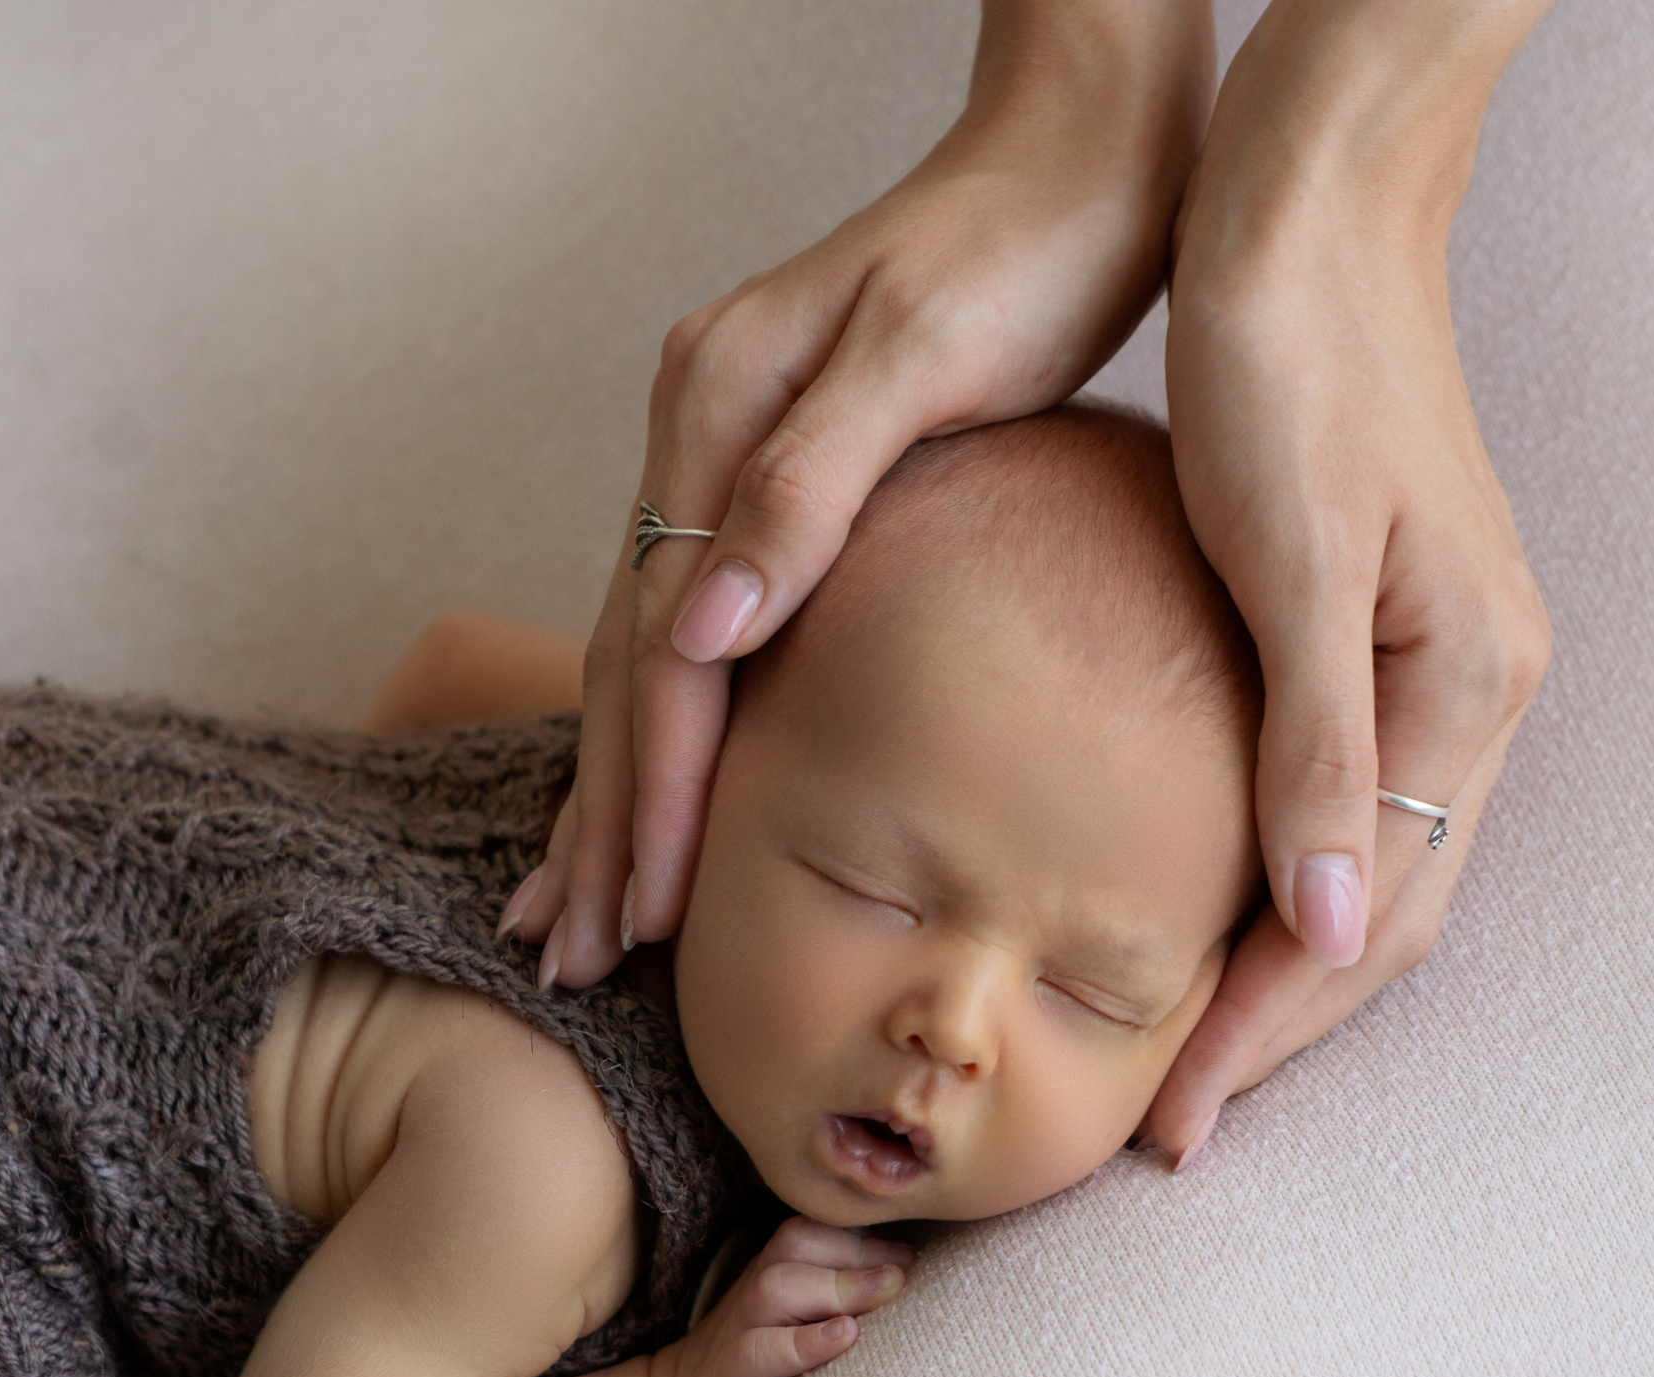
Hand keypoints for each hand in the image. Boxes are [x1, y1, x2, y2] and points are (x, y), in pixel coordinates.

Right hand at [504, 0, 1215, 984]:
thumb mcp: (929, 357)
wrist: (1086, 146)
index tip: (635, 916)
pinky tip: (662, 772)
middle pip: (632, 659)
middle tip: (568, 953)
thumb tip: (697, 630)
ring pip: (648, 646)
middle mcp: (694, 427)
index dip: (651, 791)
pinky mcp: (769, 460)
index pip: (665, 645)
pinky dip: (670, 712)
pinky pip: (692, 611)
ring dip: (618, 780)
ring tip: (585, 900)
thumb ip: (807, 488)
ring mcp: (719, 442)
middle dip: (604, 814)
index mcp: (719, 409)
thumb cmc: (1034, 251)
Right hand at [647, 1218, 914, 1376]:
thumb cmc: (768, 1366)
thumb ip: (847, 1300)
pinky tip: (844, 1338)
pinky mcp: (733, 1370)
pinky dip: (805, 1342)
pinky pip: (764, 1347)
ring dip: (837, 1286)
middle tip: (907, 1274)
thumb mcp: (805, 1323)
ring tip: (887, 1294)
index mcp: (779, 1269)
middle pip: (800, 1241)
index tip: (916, 1258)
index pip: (821, 1229)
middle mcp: (759, 1287)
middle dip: (858, 1251)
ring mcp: (742, 1326)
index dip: (870, 1236)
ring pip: (780, 1284)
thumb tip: (917, 1285)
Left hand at [1143, 0, 1555, 1159]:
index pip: (1369, 917)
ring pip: (1372, 863)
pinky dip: (1288, 872)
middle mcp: (1479, 686)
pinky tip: (1214, 902)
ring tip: (1187, 1048)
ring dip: (1286, 966)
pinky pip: (1351, 793)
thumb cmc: (1292, 360)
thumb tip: (1333, 926)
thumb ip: (1318, 749)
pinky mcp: (1387, 622)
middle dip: (1279, 1025)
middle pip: (1387, 912)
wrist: (1312, 209)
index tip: (1172, 1121)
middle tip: (1169, 1123)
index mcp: (1468, 682)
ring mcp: (1444, 656)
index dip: (1267, 1028)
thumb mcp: (1295, 558)